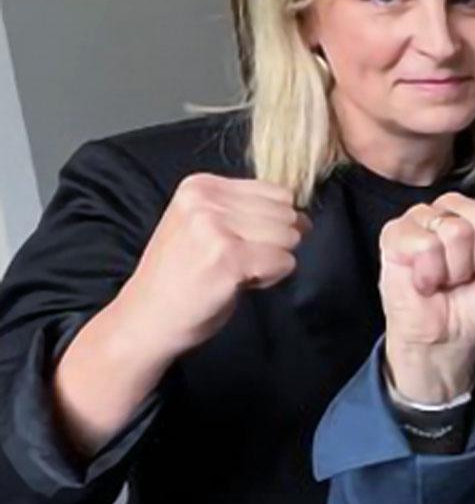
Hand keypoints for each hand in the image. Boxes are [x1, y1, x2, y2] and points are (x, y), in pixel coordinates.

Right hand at [112, 173, 308, 357]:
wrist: (145, 319)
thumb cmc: (178, 277)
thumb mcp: (201, 224)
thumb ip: (242, 210)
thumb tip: (301, 216)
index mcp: (200, 185)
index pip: (276, 192)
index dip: (272, 223)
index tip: (241, 243)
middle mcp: (206, 200)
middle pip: (286, 214)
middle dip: (275, 242)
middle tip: (238, 262)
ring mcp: (216, 228)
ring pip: (289, 237)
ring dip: (272, 260)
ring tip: (236, 272)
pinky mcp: (229, 258)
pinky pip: (284, 262)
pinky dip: (271, 277)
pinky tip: (239, 284)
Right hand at [379, 194, 474, 401]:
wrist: (448, 336)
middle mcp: (461, 206)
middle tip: (473, 274)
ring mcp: (427, 215)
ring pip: (456, 231)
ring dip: (457, 269)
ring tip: (450, 277)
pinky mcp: (397, 232)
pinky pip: (425, 245)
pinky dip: (431, 275)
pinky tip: (427, 281)